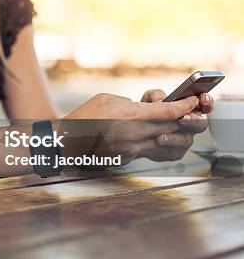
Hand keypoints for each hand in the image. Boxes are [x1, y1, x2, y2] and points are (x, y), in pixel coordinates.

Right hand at [59, 93, 200, 165]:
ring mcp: (132, 150)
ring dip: (172, 134)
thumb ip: (131, 103)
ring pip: (166, 143)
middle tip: (185, 113)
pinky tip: (145, 136)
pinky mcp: (127, 159)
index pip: (170, 112)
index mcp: (131, 116)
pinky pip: (148, 151)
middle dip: (183, 119)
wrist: (65, 141)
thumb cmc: (83, 116)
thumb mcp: (107, 99)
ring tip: (167, 127)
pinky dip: (152, 142)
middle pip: (173, 128)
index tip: (193, 101)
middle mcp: (135, 135)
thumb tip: (146, 107)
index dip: (185, 106)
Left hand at [139, 89, 210, 161]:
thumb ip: (156, 95)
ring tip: (162, 135)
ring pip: (186, 140)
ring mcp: (184, 140)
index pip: (205, 105)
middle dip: (193, 121)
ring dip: (175, 138)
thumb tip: (161, 100)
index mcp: (189, 109)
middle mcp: (190, 125)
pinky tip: (156, 142)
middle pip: (200, 125)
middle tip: (182, 118)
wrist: (133, 130)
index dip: (207, 102)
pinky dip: (166, 147)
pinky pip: (174, 152)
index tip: (202, 98)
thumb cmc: (145, 111)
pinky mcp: (174, 153)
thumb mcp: (149, 98)